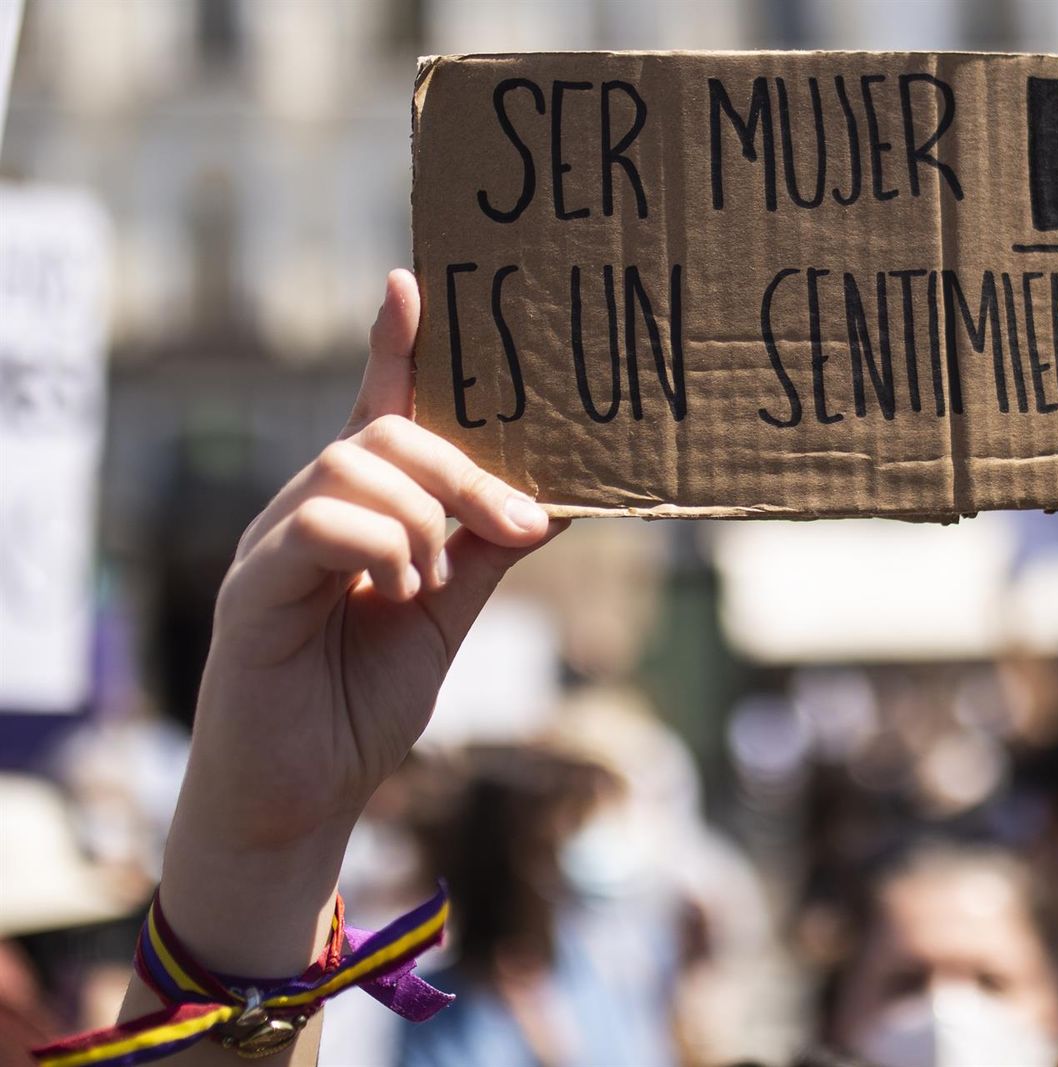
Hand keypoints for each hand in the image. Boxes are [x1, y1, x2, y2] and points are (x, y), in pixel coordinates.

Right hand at [158, 270, 562, 973]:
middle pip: (385, 434)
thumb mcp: (447, 614)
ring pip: (352, 465)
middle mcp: (310, 512)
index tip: (414, 282)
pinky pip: (317, 523)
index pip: (378, 413)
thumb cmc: (363, 700)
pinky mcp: (251, 588)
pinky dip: (379, 547)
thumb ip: (487, 552)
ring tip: (433, 583)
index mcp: (360, 513)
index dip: (394, 348)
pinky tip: (397, 594)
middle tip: (523, 522)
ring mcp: (273, 544)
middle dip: (465, 468)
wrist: (305, 796)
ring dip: (423, 516)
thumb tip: (558, 500)